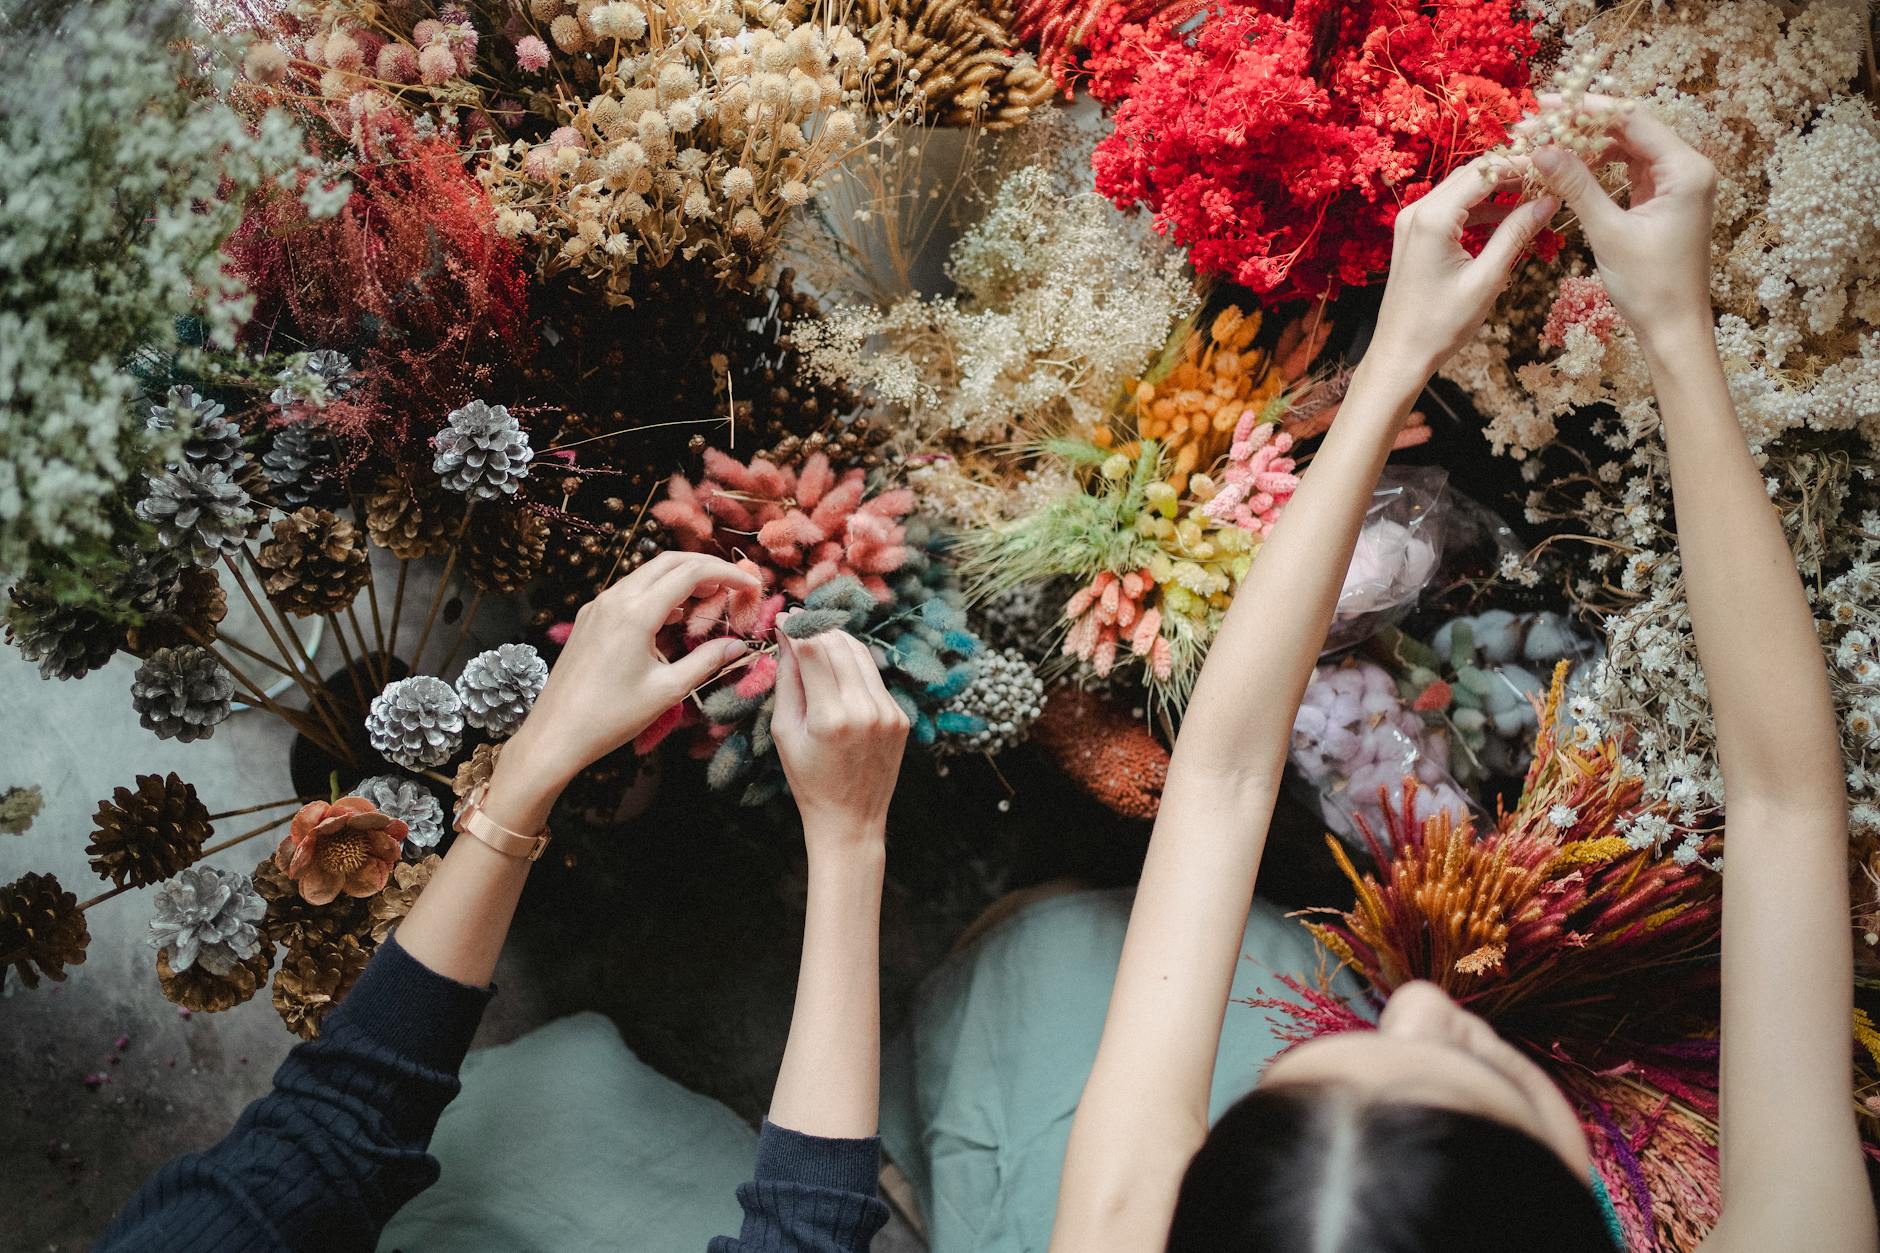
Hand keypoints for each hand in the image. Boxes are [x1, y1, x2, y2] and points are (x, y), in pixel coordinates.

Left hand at [501, 551, 759, 790]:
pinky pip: (629, 591)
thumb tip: (739, 646)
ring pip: (647, 573)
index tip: (752, 585)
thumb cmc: (611, 717)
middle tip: (734, 584)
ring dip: (680, 577)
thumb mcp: (667, 690)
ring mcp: (597, 606)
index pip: (691, 572)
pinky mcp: (588, 618)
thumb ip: (707, 661)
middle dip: (706, 567)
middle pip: (669, 561)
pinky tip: (673, 615)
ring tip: (709, 598)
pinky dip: (657, 592)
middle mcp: (615, 599)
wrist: (555, 734)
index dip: (726, 574)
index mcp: (636, 612)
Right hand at [771, 622, 909, 852]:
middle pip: (839, 645)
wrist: (850, 818)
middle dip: (817, 629)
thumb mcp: (785, 731)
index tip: (785, 618)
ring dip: (837, 641)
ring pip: (861, 655)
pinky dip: (854, 667)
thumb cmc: (807, 778)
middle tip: (798, 625)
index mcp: (831, 718)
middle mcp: (865, 711)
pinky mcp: (900, 717)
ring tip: (816, 642)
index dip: (798, 627)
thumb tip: (786, 635)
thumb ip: (787, 680)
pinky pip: (874, 678)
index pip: (814, 650)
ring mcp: (888, 713)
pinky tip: (838, 672)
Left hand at [1367, 158, 1559, 383]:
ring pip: (1462, 190)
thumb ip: (1516, 234)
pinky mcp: (1414, 235)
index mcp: (1433, 218)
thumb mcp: (1487, 279)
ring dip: (1497, 191)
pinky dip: (1479, 209)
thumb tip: (1549, 201)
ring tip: (1535, 196)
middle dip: (1511, 173)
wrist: (1400, 353)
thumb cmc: (1441, 324)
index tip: (1554, 167)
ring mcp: (1412, 222)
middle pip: (1471, 174)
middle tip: (1549, 178)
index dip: (1521, 165)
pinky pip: (1451, 210)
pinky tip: (1508, 217)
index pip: (1484, 172)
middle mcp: (1416, 211)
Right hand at [1529, 98, 1716, 345]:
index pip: (1633, 120)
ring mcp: (1675, 184)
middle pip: (1630, 130)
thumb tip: (1541, 149)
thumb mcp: (1608, 232)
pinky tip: (1568, 167)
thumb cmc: (1649, 284)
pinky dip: (1598, 168)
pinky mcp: (1662, 201)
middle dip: (1583, 126)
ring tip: (1546, 145)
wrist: (1672, 327)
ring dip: (1587, 146)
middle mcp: (1687, 168)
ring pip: (1626, 149)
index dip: (1588, 109)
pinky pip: (1627, 172)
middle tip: (1537, 125)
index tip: (1548, 105)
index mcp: (1686, 169)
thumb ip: (1576, 186)